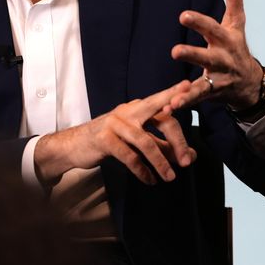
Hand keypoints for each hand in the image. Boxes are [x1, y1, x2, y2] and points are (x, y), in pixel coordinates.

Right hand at [33, 80, 196, 185]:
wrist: (74, 146)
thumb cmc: (109, 142)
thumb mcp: (137, 142)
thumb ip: (162, 146)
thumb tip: (190, 156)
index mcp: (137, 108)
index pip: (162, 102)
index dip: (175, 95)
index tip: (190, 85)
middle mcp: (127, 111)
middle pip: (160, 119)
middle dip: (177, 141)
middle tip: (187, 162)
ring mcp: (114, 123)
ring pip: (145, 142)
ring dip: (160, 163)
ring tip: (169, 178)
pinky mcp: (104, 139)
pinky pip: (130, 156)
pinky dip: (142, 170)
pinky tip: (149, 180)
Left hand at [169, 0, 263, 110]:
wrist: (250, 83)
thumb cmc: (236, 46)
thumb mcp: (236, 23)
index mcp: (226, 40)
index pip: (212, 28)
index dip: (198, 22)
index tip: (183, 15)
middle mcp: (222, 60)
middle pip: (207, 56)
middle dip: (192, 54)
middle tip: (174, 51)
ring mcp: (216, 78)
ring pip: (201, 84)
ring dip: (187, 90)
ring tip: (173, 96)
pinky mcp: (209, 94)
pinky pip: (194, 99)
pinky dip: (182, 103)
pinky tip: (167, 108)